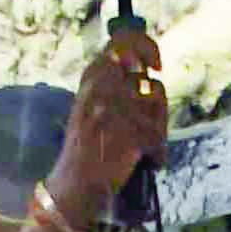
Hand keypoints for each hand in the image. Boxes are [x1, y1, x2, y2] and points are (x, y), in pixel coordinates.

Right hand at [54, 23, 170, 216]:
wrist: (72, 188)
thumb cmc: (86, 149)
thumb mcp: (89, 106)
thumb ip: (111, 84)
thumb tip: (143, 66)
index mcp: (90, 79)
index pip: (120, 43)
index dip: (144, 46)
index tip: (154, 64)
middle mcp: (100, 89)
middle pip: (145, 72)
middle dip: (157, 89)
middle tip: (155, 106)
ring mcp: (114, 111)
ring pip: (156, 100)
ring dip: (158, 123)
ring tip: (148, 142)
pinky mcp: (128, 136)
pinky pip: (158, 135)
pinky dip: (158, 152)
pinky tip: (149, 161)